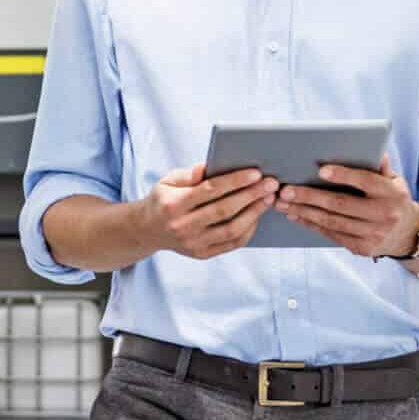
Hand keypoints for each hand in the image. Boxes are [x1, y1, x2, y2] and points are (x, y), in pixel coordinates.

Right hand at [140, 164, 279, 260]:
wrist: (147, 230)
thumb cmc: (163, 199)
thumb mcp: (168, 181)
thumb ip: (190, 174)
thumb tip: (212, 165)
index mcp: (173, 204)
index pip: (210, 190)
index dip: (235, 181)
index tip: (256, 173)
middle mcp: (183, 226)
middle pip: (224, 210)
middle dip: (251, 195)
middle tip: (271, 184)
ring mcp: (193, 243)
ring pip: (232, 229)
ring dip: (254, 213)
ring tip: (268, 198)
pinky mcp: (202, 254)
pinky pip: (232, 243)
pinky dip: (248, 229)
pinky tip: (257, 215)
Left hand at [277, 155, 418, 258]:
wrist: (409, 234)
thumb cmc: (393, 198)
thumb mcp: (394, 181)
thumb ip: (380, 166)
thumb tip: (371, 146)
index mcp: (391, 193)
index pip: (365, 181)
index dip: (343, 175)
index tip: (321, 170)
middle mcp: (383, 215)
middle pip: (341, 204)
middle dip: (310, 196)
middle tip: (286, 190)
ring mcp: (373, 234)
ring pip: (332, 221)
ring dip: (303, 212)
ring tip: (282, 203)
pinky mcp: (362, 248)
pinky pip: (332, 234)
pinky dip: (311, 224)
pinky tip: (295, 215)